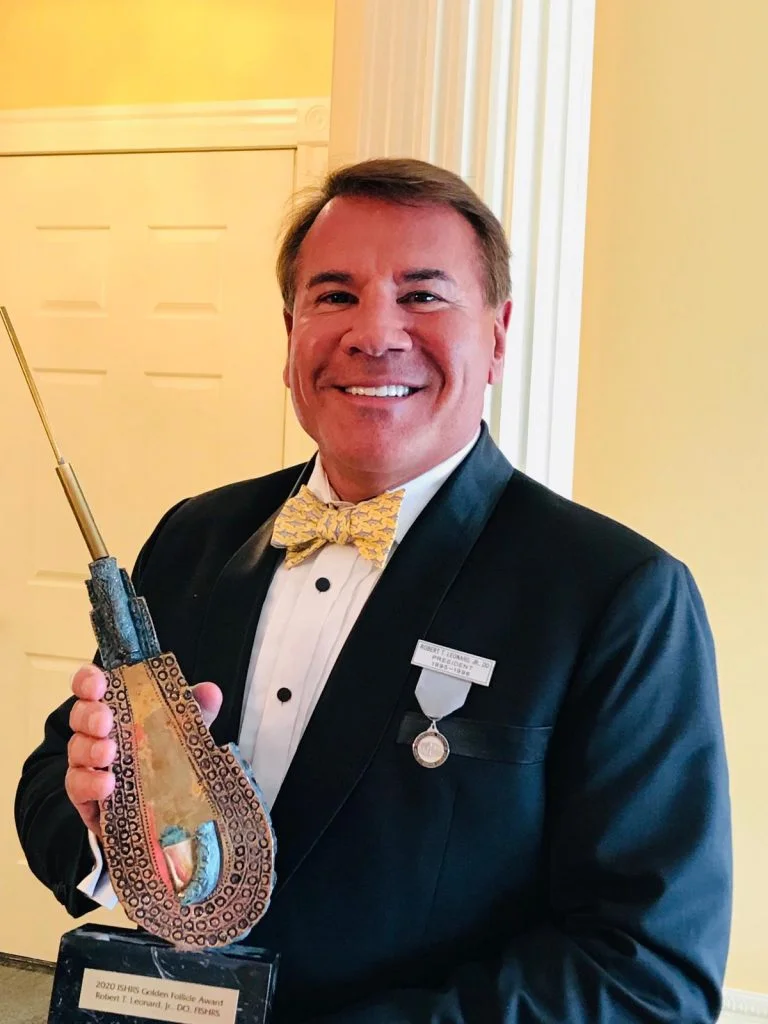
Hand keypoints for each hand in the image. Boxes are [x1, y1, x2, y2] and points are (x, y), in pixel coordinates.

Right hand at [66, 664, 222, 838]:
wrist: (158, 814)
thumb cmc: (163, 763)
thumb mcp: (183, 734)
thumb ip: (195, 711)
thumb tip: (210, 692)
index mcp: (117, 711)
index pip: (92, 688)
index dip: (89, 681)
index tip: (98, 683)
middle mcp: (97, 734)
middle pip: (80, 716)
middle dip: (90, 714)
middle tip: (106, 720)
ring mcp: (88, 765)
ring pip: (77, 750)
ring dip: (90, 748)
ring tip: (109, 752)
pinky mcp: (86, 797)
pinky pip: (78, 787)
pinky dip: (90, 783)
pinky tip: (107, 783)